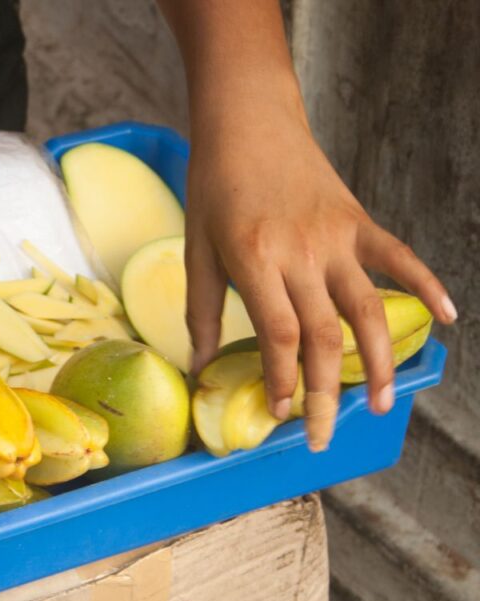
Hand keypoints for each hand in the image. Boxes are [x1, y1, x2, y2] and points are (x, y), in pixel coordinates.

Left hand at [185, 101, 455, 450]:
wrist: (248, 120)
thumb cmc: (215, 186)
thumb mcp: (196, 247)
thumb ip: (202, 309)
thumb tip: (198, 366)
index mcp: (254, 259)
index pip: (277, 334)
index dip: (281, 379)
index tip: (280, 414)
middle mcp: (300, 252)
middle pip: (323, 335)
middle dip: (325, 392)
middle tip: (324, 436)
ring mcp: (336, 236)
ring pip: (367, 309)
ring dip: (379, 360)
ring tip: (382, 404)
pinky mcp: (358, 220)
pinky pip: (399, 257)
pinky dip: (427, 284)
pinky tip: (448, 318)